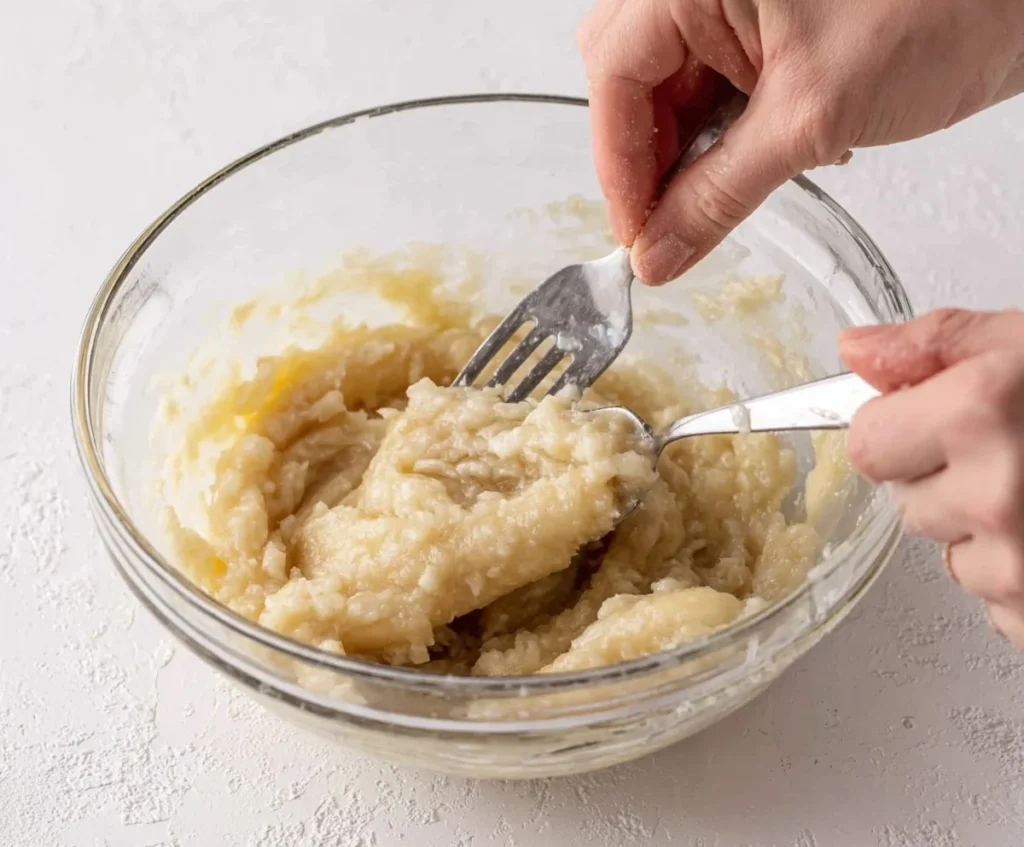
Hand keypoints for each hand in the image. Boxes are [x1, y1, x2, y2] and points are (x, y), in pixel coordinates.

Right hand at [578, 0, 1023, 283]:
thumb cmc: (944, 4)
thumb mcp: (811, 119)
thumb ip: (719, 196)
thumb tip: (659, 252)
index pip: (615, 77)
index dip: (618, 167)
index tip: (637, 236)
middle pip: (630, 82)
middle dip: (650, 159)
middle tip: (670, 222)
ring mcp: (732, 1)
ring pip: (671, 91)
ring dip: (693, 152)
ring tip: (738, 184)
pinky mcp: (763, 24)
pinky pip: (715, 88)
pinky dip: (730, 136)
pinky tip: (770, 154)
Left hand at [840, 309, 1023, 649]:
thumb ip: (937, 345)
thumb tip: (857, 350)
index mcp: (982, 415)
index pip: (864, 443)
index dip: (898, 427)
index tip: (933, 419)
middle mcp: (998, 497)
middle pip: (904, 500)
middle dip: (945, 476)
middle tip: (1018, 452)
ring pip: (953, 554)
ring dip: (989, 530)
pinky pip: (998, 602)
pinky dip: (1023, 576)